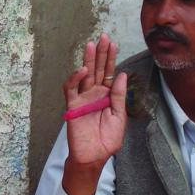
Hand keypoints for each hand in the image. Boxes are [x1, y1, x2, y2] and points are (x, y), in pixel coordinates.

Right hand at [60, 34, 127, 194]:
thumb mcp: (119, 117)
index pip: (109, 73)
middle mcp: (94, 94)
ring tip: (92, 45)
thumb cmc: (107, 140)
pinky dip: (75, 79)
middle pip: (98, 70)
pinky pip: (71, 90)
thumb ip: (119, 96)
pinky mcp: (72, 106)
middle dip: (100, 53)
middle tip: (103, 37)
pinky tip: (84, 70)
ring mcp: (82, 99)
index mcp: (107, 96)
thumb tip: (123, 74)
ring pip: (84, 75)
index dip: (111, 58)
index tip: (113, 43)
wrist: (94, 157)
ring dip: (88, 60)